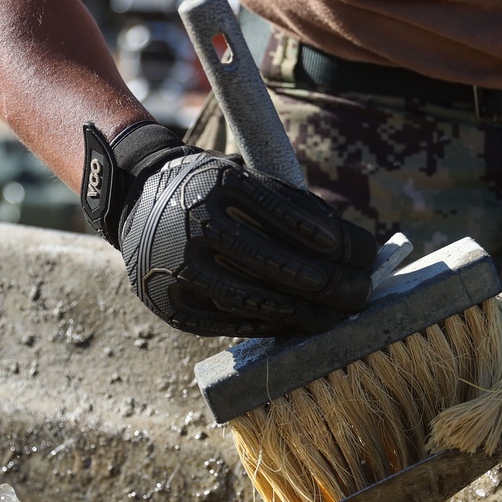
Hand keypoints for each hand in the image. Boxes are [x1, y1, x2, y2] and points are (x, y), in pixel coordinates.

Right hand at [81, 121, 375, 335]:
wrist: (134, 196)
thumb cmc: (209, 188)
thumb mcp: (243, 178)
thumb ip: (289, 206)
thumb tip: (350, 247)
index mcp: (221, 183)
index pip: (294, 219)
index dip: (338, 241)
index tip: (367, 254)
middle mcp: (197, 222)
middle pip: (281, 264)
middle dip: (332, 283)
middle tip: (362, 292)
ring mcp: (179, 265)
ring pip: (257, 299)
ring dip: (305, 312)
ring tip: (334, 315)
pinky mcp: (170, 302)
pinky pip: (229, 320)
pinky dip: (267, 324)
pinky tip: (295, 322)